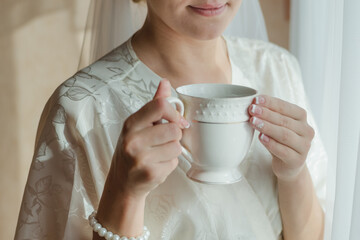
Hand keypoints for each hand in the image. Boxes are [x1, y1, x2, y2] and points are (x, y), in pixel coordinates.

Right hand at [94, 79, 188, 237]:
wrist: (122, 183)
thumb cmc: (132, 151)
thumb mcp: (138, 126)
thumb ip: (153, 105)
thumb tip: (165, 83)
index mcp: (130, 124)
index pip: (159, 106)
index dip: (174, 113)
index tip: (176, 120)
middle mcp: (132, 140)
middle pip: (174, 129)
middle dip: (174, 135)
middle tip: (163, 141)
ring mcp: (141, 158)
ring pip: (177, 146)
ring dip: (173, 150)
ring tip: (158, 154)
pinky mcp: (151, 173)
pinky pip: (175, 162)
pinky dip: (170, 164)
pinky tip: (157, 165)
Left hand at [248, 95, 314, 181]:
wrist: (288, 165)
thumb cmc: (279, 140)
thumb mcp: (275, 126)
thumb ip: (269, 116)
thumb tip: (253, 104)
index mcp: (301, 118)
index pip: (286, 107)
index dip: (271, 103)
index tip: (256, 99)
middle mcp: (306, 130)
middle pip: (284, 120)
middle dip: (266, 114)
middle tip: (252, 110)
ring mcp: (304, 146)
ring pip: (284, 134)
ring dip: (267, 127)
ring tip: (253, 122)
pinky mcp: (298, 160)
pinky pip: (284, 151)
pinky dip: (271, 143)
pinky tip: (261, 137)